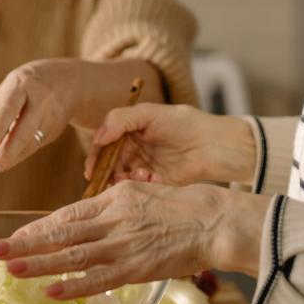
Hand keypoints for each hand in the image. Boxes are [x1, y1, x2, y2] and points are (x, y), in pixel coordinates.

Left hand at [0, 59, 80, 180]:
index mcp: (23, 84)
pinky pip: (32, 147)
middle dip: (6, 153)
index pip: (9, 107)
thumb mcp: (9, 88)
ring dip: (9, 160)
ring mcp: (50, 117)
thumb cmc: (27, 85)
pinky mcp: (55, 132)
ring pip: (29, 143)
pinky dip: (16, 156)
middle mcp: (40, 100)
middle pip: (24, 130)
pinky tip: (2, 164)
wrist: (70, 82)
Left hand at [0, 180, 270, 298]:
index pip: (66, 215)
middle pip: (61, 233)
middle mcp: (113, 219)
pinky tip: (51, 290)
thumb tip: (88, 220)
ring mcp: (123, 244)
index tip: (14, 236)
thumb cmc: (182, 205)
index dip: (38, 227)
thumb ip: (113, 207)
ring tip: (12, 269)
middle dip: (25, 243)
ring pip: (72, 255)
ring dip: (39, 264)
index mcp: (114, 198)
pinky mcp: (136, 267)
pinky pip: (99, 279)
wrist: (214, 219)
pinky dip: (74, 285)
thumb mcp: (142, 193)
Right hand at [85, 104, 255, 186]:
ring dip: (125, 180)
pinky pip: (139, 190)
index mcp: (128, 132)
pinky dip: (141, 186)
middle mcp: (133, 151)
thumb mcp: (150, 113)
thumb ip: (120, 119)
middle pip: (108, 165)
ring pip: (121, 179)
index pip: (103, 146)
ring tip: (141, 174)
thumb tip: (98, 137)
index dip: (94, 157)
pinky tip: (153, 178)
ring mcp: (143, 168)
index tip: (90, 169)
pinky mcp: (155, 184)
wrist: (213, 145)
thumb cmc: (183, 123)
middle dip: (108, 173)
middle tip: (114, 176)